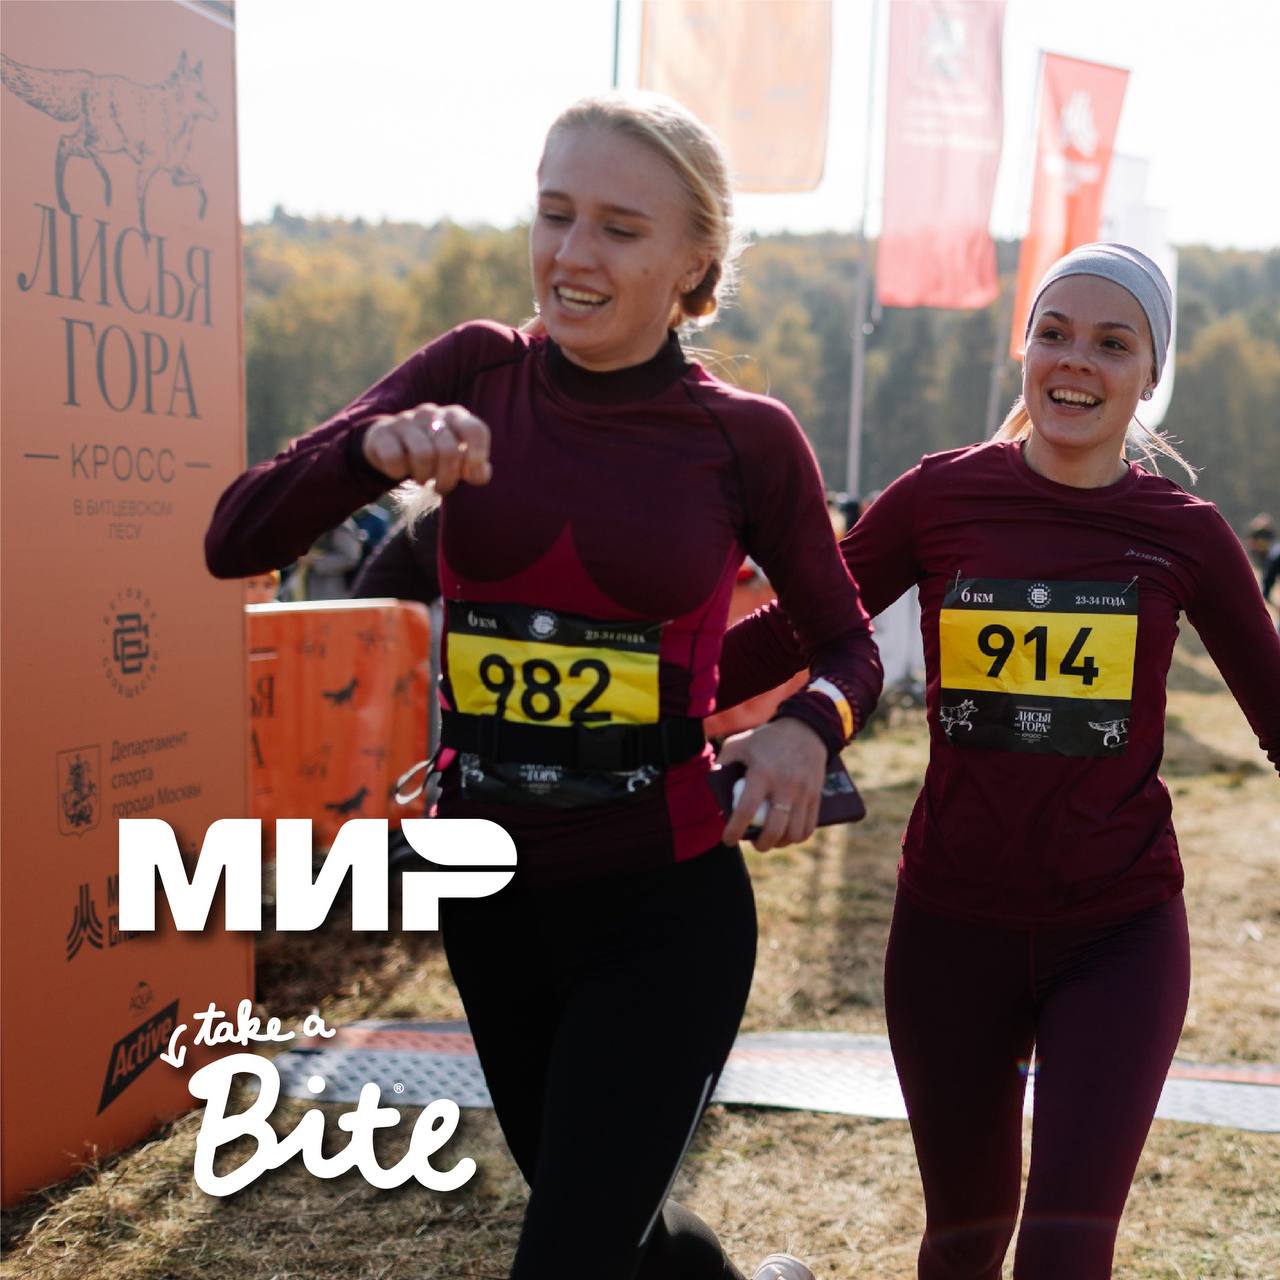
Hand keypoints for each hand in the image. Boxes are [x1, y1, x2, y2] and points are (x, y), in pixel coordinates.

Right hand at [362, 403, 491, 492]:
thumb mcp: (458, 462)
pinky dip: (398, 472)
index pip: (475, 430)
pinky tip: (399, 470)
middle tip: (440, 487)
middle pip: (449, 451)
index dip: (478, 456)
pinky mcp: (382, 432)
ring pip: (423, 454)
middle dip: (447, 478)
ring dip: (423, 476)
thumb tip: (480, 474)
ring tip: (421, 478)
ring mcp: (405, 419)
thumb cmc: (433, 455)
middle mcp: (431, 413)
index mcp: (455, 416)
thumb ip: (475, 468)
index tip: (470, 476)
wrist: (390, 447)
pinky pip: (395, 459)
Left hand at [718, 717, 826, 850]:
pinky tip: (786, 834)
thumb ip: (724, 761)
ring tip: (770, 840)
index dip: (735, 830)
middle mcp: (785, 785)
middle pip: (774, 829)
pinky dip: (796, 837)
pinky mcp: (816, 797)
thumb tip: (714, 784)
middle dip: (761, 844)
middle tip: (753, 842)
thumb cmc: (767, 739)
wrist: (806, 729)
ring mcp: (803, 793)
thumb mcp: (740, 743)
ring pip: (793, 833)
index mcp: (762, 773)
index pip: (746, 810)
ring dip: (779, 842)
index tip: (727, 839)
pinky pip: (808, 828)